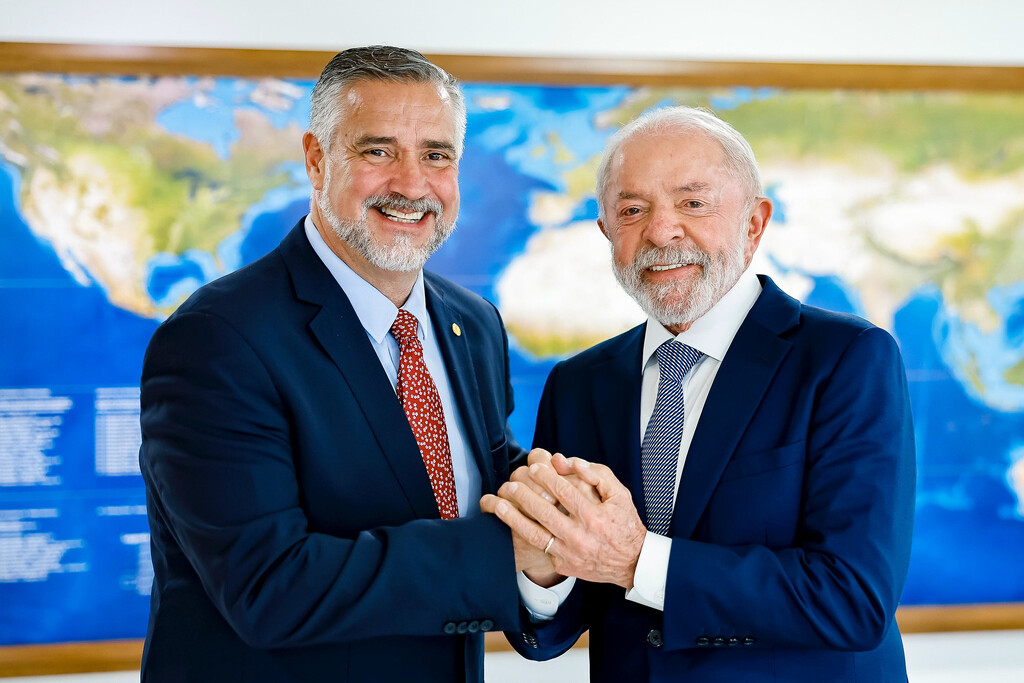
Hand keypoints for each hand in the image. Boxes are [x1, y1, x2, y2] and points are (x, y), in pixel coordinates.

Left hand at [491, 455, 646, 589]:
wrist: (631, 563)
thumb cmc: (623, 522)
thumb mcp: (619, 494)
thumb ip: (596, 474)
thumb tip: (569, 461)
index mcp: (595, 517)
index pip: (564, 492)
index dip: (546, 477)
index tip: (533, 466)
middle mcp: (580, 536)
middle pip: (545, 513)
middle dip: (524, 496)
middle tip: (510, 484)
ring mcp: (570, 553)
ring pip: (535, 535)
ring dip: (513, 518)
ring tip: (497, 504)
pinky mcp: (563, 565)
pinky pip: (539, 549)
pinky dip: (522, 536)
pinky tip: (508, 524)